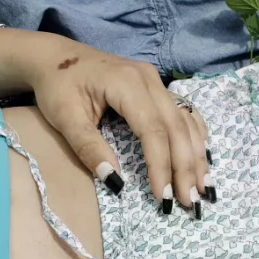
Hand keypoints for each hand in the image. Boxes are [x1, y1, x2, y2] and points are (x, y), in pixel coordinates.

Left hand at [23, 35, 210, 209]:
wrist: (54, 57)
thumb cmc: (57, 86)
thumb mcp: (65, 118)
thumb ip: (89, 148)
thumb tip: (115, 182)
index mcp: (126, 84)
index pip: (153, 130)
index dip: (161, 165)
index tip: (162, 196)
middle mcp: (149, 79)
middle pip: (176, 128)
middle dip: (185, 167)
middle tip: (189, 201)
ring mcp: (156, 81)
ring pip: (186, 121)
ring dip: (196, 156)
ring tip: (204, 188)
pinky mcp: (157, 87)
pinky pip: (184, 113)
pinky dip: (195, 138)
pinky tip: (202, 159)